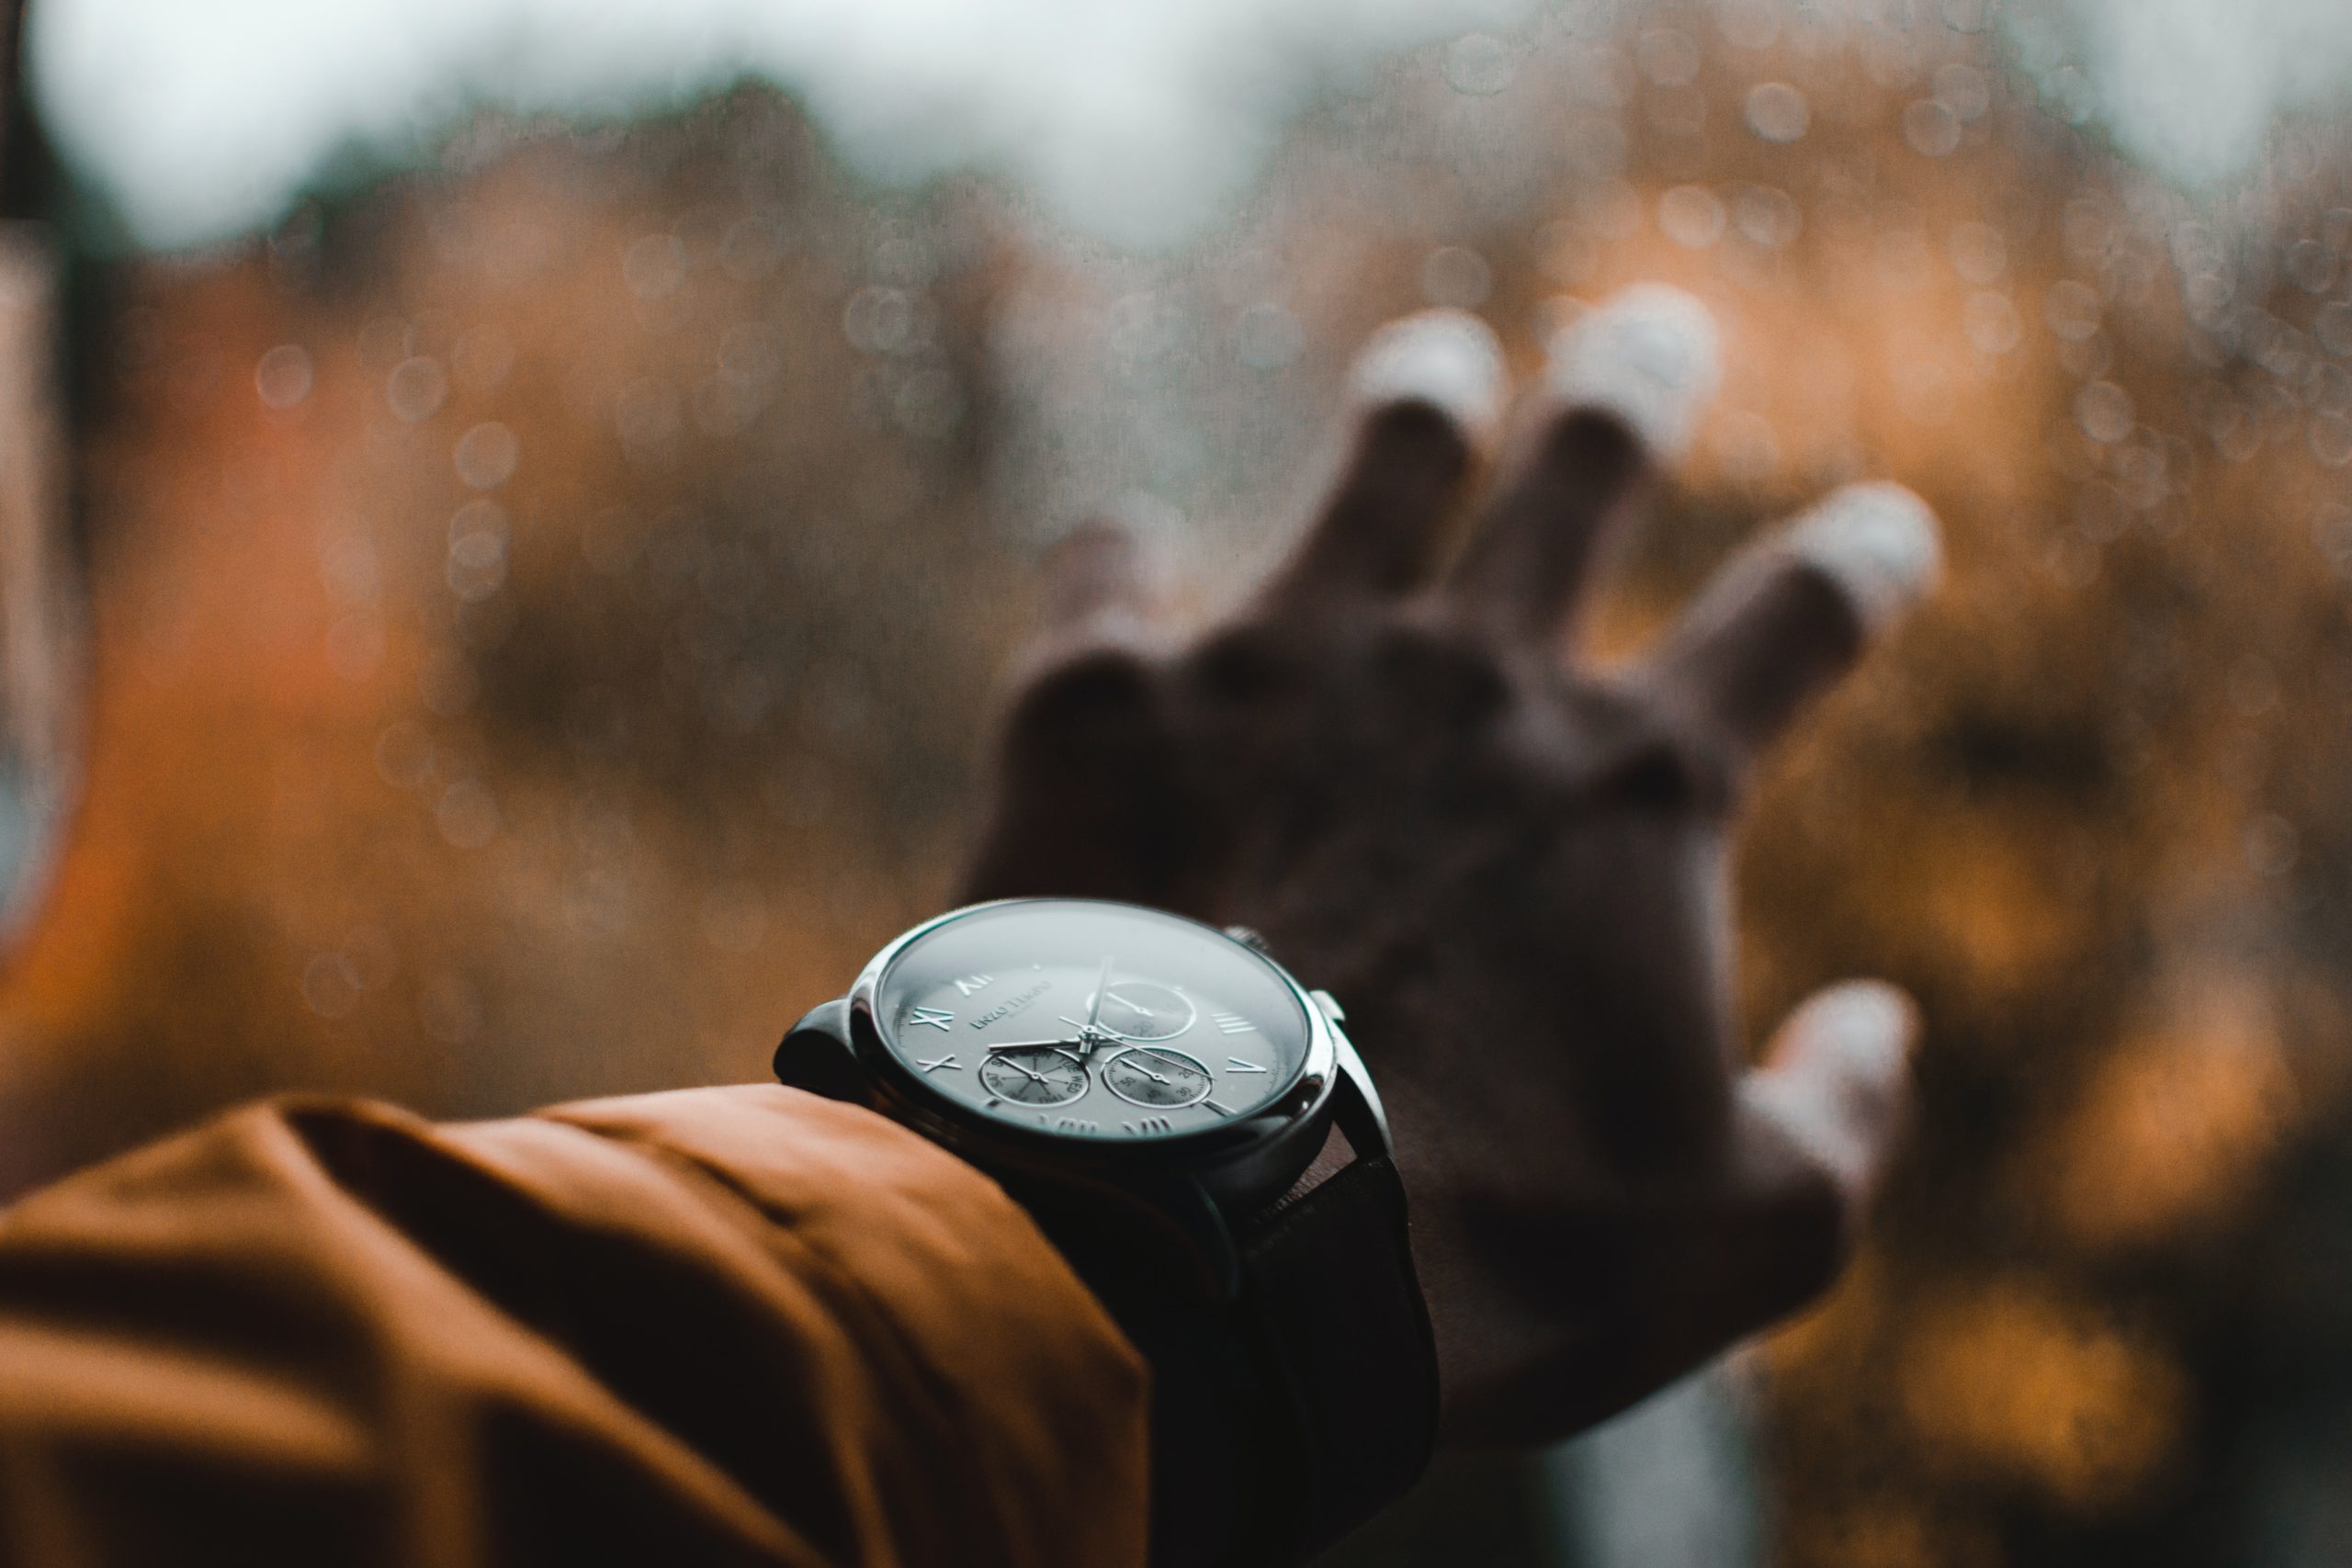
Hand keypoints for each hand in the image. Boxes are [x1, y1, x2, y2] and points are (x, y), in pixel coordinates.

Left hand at [961, 286, 1937, 1444]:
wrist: (1186, 1245)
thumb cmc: (1475, 1260)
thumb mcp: (1737, 1243)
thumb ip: (1840, 1125)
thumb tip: (1881, 1027)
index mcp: (1634, 788)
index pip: (1794, 625)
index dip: (1853, 569)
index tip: (1881, 530)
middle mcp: (1469, 680)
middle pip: (1584, 470)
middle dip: (1634, 389)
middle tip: (1655, 332)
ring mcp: (1280, 663)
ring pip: (1379, 466)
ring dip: (1419, 406)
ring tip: (1434, 366)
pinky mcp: (1104, 699)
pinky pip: (1111, 564)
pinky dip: (1123, 558)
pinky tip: (1123, 551)